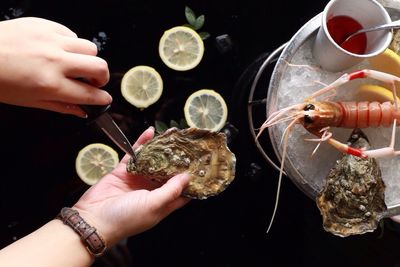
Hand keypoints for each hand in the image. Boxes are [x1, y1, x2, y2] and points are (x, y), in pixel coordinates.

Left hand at [0, 17, 111, 116]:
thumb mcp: (29, 101)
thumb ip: (60, 106)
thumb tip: (82, 111)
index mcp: (50, 84)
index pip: (89, 94)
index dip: (101, 98)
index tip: (104, 99)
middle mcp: (55, 61)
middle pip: (99, 67)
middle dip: (102, 78)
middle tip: (93, 81)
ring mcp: (51, 40)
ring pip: (90, 48)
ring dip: (88, 59)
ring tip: (75, 64)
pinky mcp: (45, 25)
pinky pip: (71, 34)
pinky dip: (71, 44)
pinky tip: (59, 50)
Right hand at [73, 127, 190, 245]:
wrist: (93, 219)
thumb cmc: (125, 219)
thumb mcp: (153, 206)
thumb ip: (171, 190)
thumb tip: (187, 177)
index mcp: (162, 203)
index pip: (183, 191)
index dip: (192, 180)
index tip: (202, 165)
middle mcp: (152, 191)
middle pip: (169, 173)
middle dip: (178, 160)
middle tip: (188, 144)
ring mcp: (138, 180)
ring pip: (153, 161)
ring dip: (161, 149)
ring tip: (172, 134)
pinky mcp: (123, 171)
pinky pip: (134, 154)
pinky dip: (142, 143)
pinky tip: (149, 132)